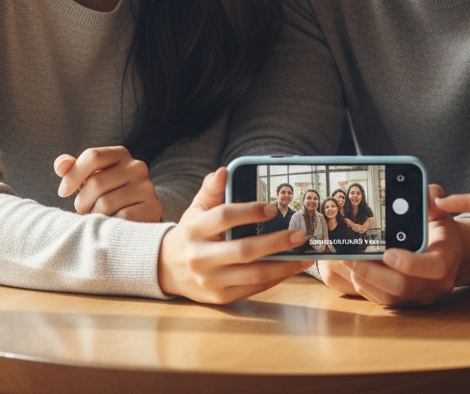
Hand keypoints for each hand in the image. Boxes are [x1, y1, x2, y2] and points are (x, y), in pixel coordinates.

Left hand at [54, 146, 162, 222]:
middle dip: (82, 202)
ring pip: (105, 204)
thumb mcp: (89, 178)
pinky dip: (110, 226)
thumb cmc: (105, 195)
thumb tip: (61, 166)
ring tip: (98, 218)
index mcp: (120, 154)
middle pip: (96, 183)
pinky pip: (120, 219)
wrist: (136, 217)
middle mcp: (137, 166)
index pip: (92, 156)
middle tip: (85, 210)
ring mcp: (147, 187)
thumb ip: (72, 168)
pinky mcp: (153, 207)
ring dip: (94, 216)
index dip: (73, 175)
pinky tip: (111, 225)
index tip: (63, 192)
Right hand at [158, 167, 312, 303]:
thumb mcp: (196, 209)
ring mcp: (211, 280)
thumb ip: (211, 190)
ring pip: (252, 275)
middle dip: (275, 242)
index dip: (250, 211)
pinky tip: (288, 268)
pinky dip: (274, 279)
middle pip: (243, 250)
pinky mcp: (220, 297)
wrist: (167, 268)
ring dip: (282, 266)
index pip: (225, 217)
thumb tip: (224, 171)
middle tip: (299, 235)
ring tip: (302, 256)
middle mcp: (201, 257)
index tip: (272, 208)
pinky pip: (252, 288)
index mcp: (195, 229)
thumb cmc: (190, 233)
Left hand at [319, 185, 469, 306]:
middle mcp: (434, 284)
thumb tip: (428, 192)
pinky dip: (365, 286)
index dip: (410, 263)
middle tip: (350, 257)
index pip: (433, 268)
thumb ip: (434, 200)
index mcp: (446, 260)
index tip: (387, 252)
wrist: (452, 257)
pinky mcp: (406, 302)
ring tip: (345, 260)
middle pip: (402, 287)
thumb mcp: (441, 213)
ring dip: (364, 280)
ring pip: (389, 297)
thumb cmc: (443, 231)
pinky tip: (352, 269)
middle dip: (372, 273)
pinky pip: (383, 300)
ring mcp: (419, 296)